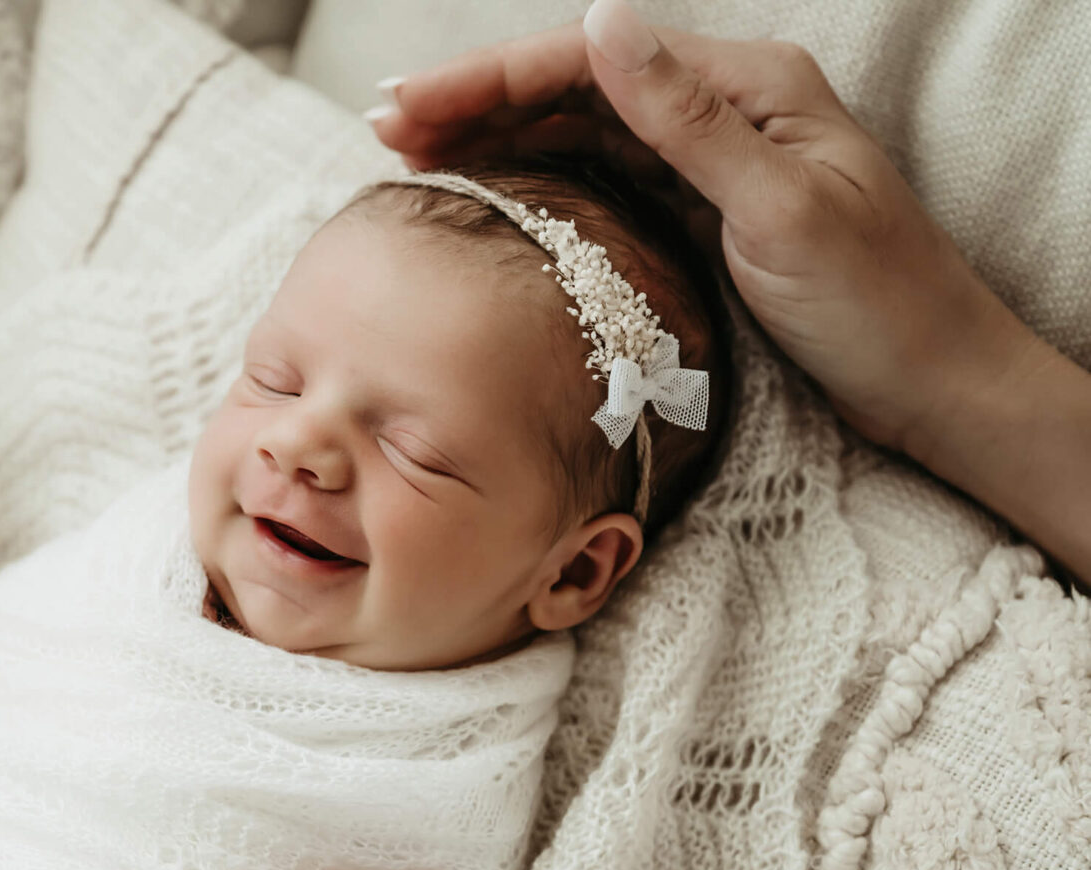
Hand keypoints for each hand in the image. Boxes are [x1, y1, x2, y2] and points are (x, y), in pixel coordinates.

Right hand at [370, 0, 1090, 579]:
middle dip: (474, 101)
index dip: (491, 78)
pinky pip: (600, 179)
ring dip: (494, 137)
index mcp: (749, 85)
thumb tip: (600, 25)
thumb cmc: (877, 303)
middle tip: (383, 129)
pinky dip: (534, 179)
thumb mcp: (780, 208)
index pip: (593, 61)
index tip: (409, 106)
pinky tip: (486, 191)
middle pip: (575, 86)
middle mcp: (724, 108)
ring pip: (578, 131)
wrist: (934, 385)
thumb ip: (686, 119)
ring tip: (411, 155)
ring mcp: (709, 160)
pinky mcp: (700, 212)